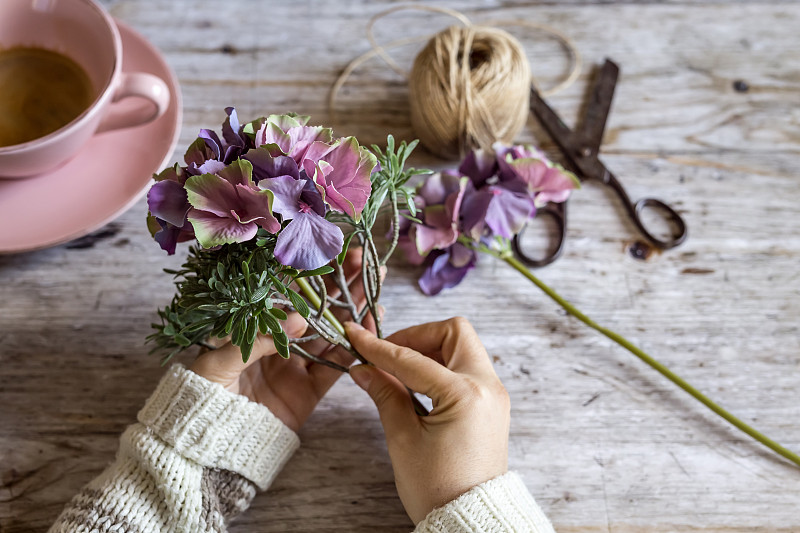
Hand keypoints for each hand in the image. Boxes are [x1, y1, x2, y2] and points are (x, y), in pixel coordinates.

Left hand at [191, 249, 373, 432]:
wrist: (204, 442)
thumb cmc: (201, 394)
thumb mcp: (219, 359)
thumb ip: (258, 338)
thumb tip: (300, 318)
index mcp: (255, 328)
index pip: (288, 295)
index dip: (312, 275)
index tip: (334, 254)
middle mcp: (279, 343)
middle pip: (317, 311)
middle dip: (343, 287)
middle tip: (366, 264)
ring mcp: (296, 367)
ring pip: (332, 335)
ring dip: (354, 314)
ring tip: (374, 291)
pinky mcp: (308, 393)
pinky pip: (334, 370)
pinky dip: (353, 352)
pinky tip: (370, 331)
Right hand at [346, 317, 509, 523]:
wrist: (468, 521)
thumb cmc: (437, 488)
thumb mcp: (403, 438)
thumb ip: (385, 393)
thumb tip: (363, 368)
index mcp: (466, 395)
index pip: (413, 359)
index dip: (378, 348)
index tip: (356, 337)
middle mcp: (488, 387)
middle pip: (454, 333)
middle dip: (417, 335)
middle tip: (387, 352)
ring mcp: (494, 395)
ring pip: (463, 348)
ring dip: (430, 350)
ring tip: (398, 370)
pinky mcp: (491, 405)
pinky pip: (467, 369)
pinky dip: (442, 366)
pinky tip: (416, 383)